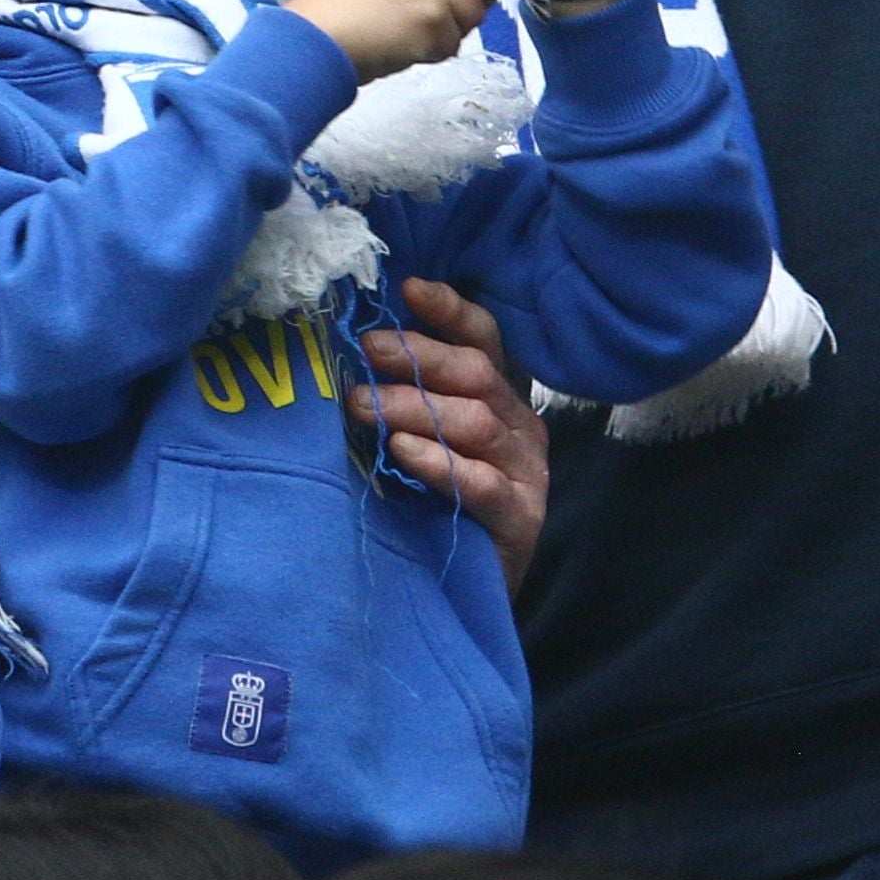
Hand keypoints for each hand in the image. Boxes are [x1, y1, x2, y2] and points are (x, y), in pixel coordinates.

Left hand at [357, 279, 550, 583]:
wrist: (464, 591)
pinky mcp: (521, 517)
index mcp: (498, 397)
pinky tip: (401, 452)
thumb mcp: (421, 440)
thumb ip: (406, 397)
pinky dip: (438, 463)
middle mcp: (519, 426)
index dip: (449, 311)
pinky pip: (480, 482)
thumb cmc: (433, 505)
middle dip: (419, 356)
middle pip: (476, 374)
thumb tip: (352, 348)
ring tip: (363, 406)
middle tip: (367, 351)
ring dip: (415, 408)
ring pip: (474, 422)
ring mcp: (526, 472)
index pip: (484, 339)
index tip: (407, 289)